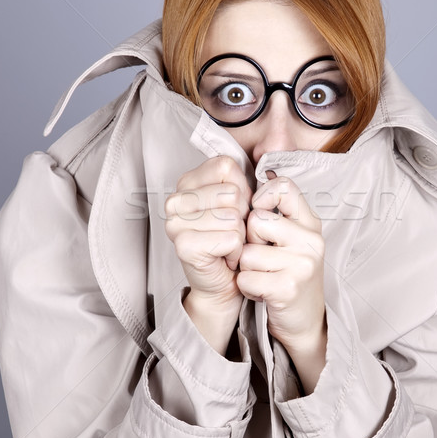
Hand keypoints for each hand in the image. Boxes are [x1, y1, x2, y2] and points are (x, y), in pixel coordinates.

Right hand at [164, 156, 251, 353]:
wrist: (226, 281)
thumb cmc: (233, 239)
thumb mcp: (241, 202)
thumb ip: (242, 180)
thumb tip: (261, 156)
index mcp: (187, 182)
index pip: (226, 166)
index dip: (241, 189)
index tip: (234, 209)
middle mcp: (175, 199)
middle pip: (231, 192)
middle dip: (242, 215)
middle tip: (231, 232)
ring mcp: (175, 223)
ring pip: (232, 216)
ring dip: (240, 236)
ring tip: (229, 245)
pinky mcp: (183, 245)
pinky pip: (230, 238)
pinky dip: (237, 251)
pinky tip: (226, 257)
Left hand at [237, 175, 326, 392]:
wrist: (305, 321)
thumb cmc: (291, 274)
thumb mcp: (293, 238)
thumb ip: (279, 211)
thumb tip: (260, 172)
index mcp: (310, 222)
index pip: (284, 186)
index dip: (262, 197)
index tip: (257, 214)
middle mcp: (311, 239)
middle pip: (256, 221)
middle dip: (249, 240)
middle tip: (262, 257)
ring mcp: (302, 264)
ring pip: (247, 252)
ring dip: (246, 268)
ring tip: (263, 276)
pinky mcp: (288, 288)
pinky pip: (246, 278)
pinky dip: (247, 287)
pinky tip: (262, 292)